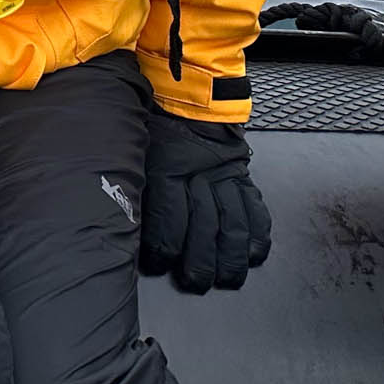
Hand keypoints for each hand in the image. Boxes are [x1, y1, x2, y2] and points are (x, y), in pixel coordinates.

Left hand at [139, 112, 269, 292]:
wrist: (187, 100)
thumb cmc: (154, 130)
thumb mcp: (136, 153)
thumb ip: (135, 187)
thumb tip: (125, 227)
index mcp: (167, 168)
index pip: (167, 218)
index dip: (163, 249)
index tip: (157, 266)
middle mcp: (200, 175)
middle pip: (204, 227)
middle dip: (200, 262)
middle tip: (195, 284)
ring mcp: (225, 177)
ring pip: (234, 223)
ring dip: (232, 257)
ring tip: (228, 280)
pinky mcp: (243, 177)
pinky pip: (256, 209)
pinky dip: (258, 235)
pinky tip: (254, 255)